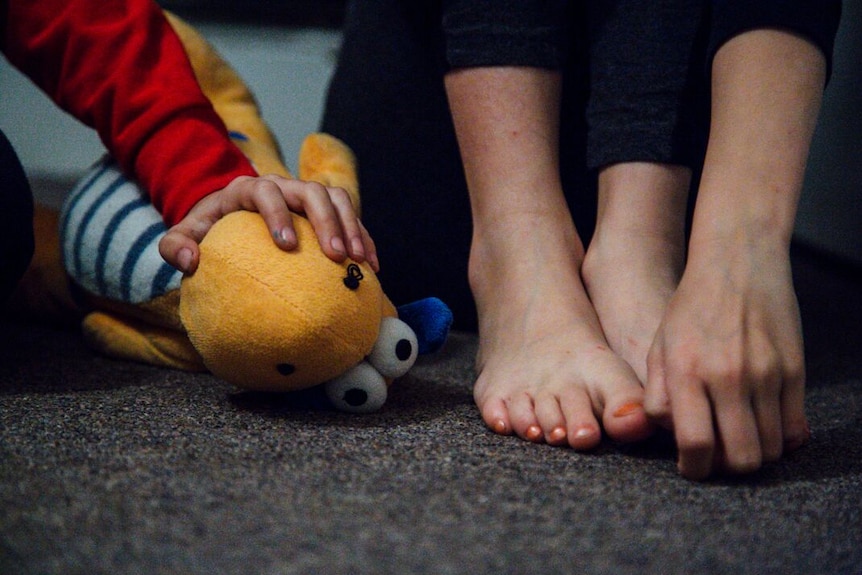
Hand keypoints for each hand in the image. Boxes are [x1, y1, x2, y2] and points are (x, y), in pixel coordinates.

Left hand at [158, 174, 377, 273]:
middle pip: (311, 192)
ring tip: (360, 261)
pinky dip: (364, 237)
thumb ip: (175, 246)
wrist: (229, 216)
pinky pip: (350, 216)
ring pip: (337, 199)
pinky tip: (372, 266)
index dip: (278, 214)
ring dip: (352, 228)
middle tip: (337, 256)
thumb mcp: (183, 235)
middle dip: (327, 222)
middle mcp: (282, 186)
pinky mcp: (324, 209)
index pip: (266, 192)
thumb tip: (190, 261)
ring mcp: (306, 196)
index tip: (286, 246)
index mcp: (248, 188)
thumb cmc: (207, 230)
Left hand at [644, 240, 808, 479]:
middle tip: (718, 459)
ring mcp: (766, 374)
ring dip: (755, 455)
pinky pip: (795, 428)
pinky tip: (763, 426)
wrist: (737, 264)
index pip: (695, 443)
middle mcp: (727, 376)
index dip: (693, 468)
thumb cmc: (691, 307)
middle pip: (741, 458)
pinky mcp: (794, 370)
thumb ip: (658, 394)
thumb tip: (670, 435)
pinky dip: (781, 439)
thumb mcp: (659, 346)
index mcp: (686, 371)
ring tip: (739, 440)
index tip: (691, 467)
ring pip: (771, 448)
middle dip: (727, 470)